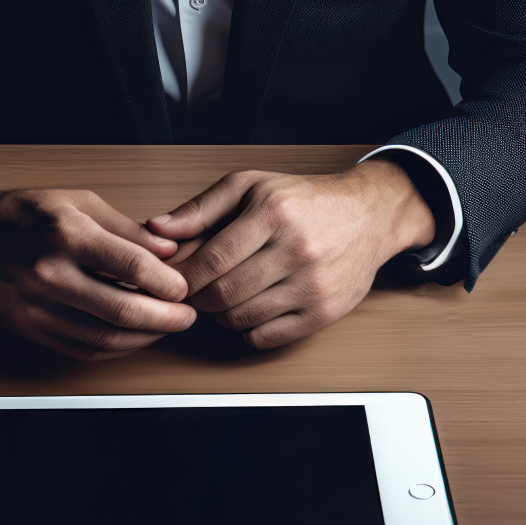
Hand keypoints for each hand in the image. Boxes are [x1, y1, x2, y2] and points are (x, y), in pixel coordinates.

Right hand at [0, 181, 195, 359]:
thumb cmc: (19, 215)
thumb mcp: (76, 202)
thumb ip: (126, 229)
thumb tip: (168, 253)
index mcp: (64, 234)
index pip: (133, 268)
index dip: (168, 283)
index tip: (183, 286)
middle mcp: (49, 275)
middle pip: (123, 312)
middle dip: (167, 319)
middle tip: (187, 316)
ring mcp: (37, 308)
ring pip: (106, 338)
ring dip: (145, 338)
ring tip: (166, 327)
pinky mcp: (32, 330)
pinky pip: (84, 349)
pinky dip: (117, 348)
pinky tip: (134, 336)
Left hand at [147, 159, 435, 348]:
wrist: (369, 215)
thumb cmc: (303, 200)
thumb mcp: (250, 187)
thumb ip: (201, 208)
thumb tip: (157, 229)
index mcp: (274, 213)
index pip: (213, 259)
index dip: (184, 278)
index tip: (171, 281)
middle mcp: (297, 250)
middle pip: (224, 294)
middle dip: (198, 298)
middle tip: (192, 292)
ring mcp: (314, 285)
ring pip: (242, 318)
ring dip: (221, 315)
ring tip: (222, 297)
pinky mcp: (324, 312)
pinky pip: (267, 337)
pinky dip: (247, 329)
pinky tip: (249, 309)